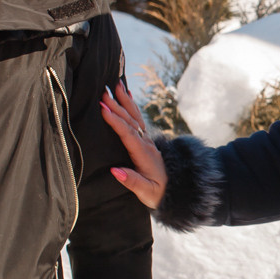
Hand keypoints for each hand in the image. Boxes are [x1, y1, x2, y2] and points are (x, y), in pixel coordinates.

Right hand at [98, 82, 166, 208]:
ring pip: (135, 117)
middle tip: (104, 91)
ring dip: (125, 100)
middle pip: (131, 121)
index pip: (128, 134)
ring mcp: (147, 141)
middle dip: (117, 105)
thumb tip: (115, 170)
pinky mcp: (146, 141)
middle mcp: (146, 144)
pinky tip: (127, 95)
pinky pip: (138, 119)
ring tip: (116, 84)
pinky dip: (131, 106)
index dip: (116, 121)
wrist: (176, 191)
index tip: (104, 109)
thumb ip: (132, 182)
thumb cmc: (159, 194)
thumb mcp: (147, 192)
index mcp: (144, 155)